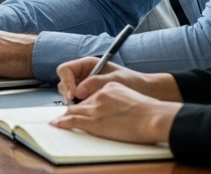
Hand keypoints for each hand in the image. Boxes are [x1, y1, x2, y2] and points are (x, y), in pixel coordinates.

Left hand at [51, 82, 179, 144]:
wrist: (153, 117)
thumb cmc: (148, 110)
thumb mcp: (128, 95)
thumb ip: (114, 97)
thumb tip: (106, 106)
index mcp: (108, 86)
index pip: (88, 91)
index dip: (80, 99)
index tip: (78, 104)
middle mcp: (99, 93)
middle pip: (78, 99)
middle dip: (70, 106)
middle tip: (65, 114)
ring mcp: (95, 106)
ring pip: (73, 109)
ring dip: (64, 116)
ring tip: (57, 122)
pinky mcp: (94, 119)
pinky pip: (73, 119)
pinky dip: (63, 121)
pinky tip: (57, 123)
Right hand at [56, 58, 181, 103]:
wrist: (147, 92)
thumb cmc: (134, 82)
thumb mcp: (116, 80)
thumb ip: (96, 83)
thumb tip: (78, 91)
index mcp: (88, 64)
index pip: (66, 70)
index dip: (66, 82)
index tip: (72, 94)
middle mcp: (84, 74)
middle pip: (64, 82)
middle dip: (67, 92)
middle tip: (74, 104)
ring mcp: (86, 86)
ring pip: (69, 93)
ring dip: (73, 101)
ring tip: (83, 108)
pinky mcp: (90, 97)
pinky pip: (79, 101)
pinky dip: (80, 106)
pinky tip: (88, 111)